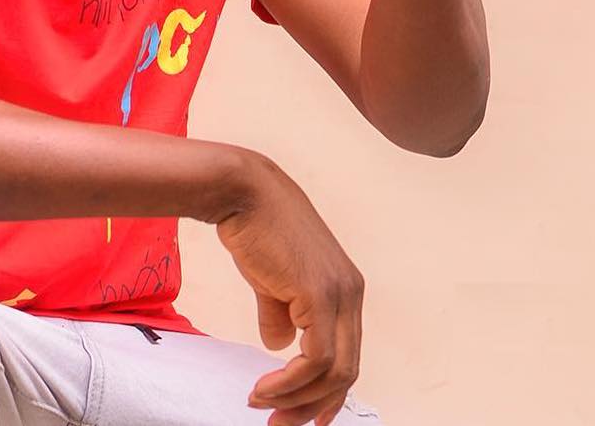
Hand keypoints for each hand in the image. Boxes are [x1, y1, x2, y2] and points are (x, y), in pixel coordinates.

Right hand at [216, 154, 363, 425]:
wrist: (243, 192)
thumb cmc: (256, 227)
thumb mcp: (272, 278)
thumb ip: (281, 311)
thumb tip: (279, 344)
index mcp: (345, 289)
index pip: (348, 353)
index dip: (328, 390)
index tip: (302, 413)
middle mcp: (351, 293)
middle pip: (347, 369)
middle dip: (314, 404)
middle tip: (282, 423)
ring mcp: (338, 293)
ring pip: (334, 370)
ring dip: (297, 397)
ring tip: (263, 404)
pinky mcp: (319, 294)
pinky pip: (314, 358)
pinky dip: (290, 382)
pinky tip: (265, 387)